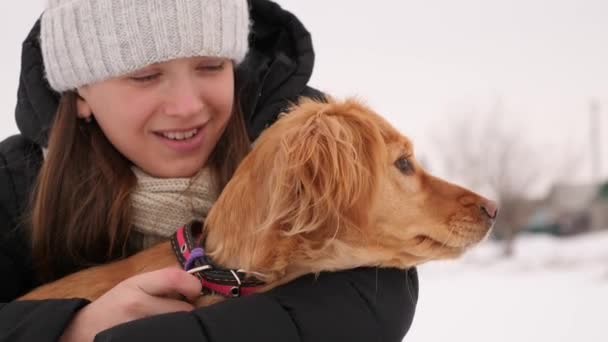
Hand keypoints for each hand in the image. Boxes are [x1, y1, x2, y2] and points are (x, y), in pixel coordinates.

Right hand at [59, 267, 200, 341]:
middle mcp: (137, 306)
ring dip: (181, 325)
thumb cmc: (115, 304)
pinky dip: (172, 334)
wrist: (84, 330)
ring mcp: (139, 329)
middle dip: (187, 310)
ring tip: (170, 323)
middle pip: (184, 309)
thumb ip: (163, 280)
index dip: (192, 284)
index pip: (175, 278)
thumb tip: (196, 282)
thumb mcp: (134, 284)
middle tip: (180, 310)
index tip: (193, 291)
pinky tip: (165, 332)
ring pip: (179, 327)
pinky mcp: (142, 340)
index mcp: (136, 286)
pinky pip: (169, 337)